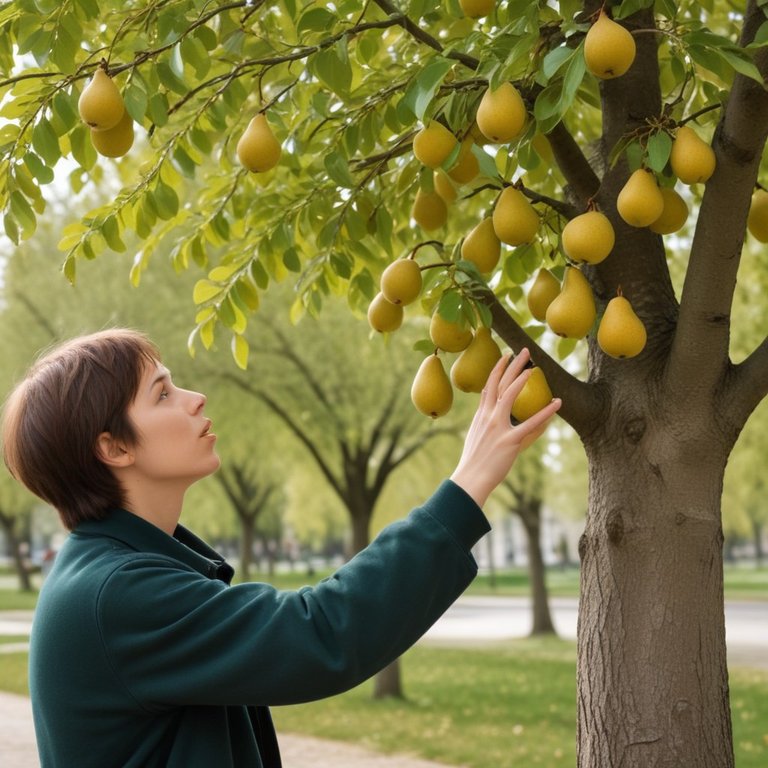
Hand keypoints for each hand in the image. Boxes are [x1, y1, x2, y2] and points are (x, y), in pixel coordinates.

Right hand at [449, 348, 560, 507]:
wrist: (470, 479)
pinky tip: (556, 403)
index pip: (489, 386)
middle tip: (523, 351)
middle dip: (511, 365)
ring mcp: (498, 427)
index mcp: (481, 415)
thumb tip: (504, 418)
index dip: (497, 370)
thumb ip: (493, 425)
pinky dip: (544, 413)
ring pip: (509, 396)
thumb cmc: (476, 462)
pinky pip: (530, 424)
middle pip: (499, 384)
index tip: (506, 356)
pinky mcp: (509, 441)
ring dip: (522, 379)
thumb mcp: (480, 438)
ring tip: (534, 367)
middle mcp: (488, 417)